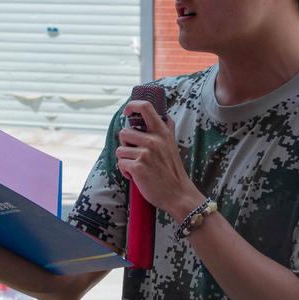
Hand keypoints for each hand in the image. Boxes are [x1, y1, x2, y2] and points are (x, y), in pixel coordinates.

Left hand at [115, 101, 201, 219]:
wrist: (178, 194)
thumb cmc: (173, 171)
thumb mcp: (173, 145)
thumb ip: (167, 129)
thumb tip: (163, 115)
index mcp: (162, 132)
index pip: (145, 107)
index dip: (132, 105)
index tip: (127, 112)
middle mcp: (153, 140)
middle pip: (124, 132)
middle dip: (125, 145)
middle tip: (135, 155)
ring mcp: (145, 153)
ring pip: (120, 150)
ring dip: (125, 160)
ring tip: (137, 167)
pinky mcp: (137, 167)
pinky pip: (121, 164)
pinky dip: (125, 172)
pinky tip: (136, 176)